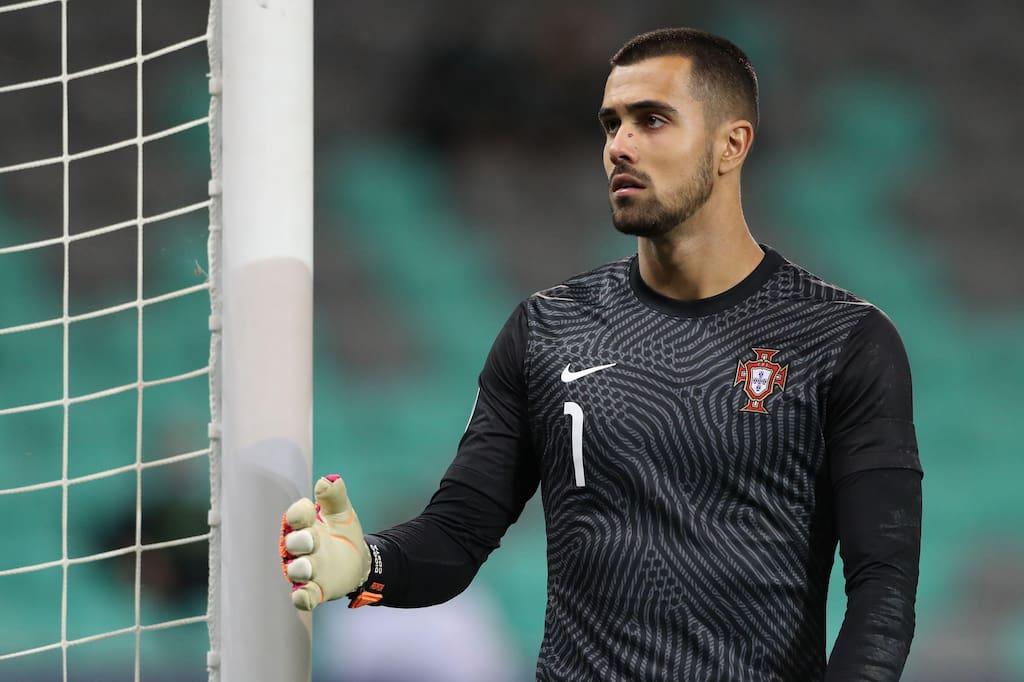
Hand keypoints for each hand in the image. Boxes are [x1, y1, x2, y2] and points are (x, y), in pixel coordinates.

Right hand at [280, 474, 370, 610]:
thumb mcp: (342, 512)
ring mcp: (308, 569)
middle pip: (292, 543)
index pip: (296, 516)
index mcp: (306, 524)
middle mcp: (302, 547)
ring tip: (307, 566)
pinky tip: (303, 597)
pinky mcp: (316, 589)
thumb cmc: (342, 532)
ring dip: (300, 568)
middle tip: (311, 539)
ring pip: (296, 569)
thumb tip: (330, 480)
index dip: (299, 513)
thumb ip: (335, 496)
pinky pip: (303, 595)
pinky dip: (302, 598)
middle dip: (300, 541)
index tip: (310, 509)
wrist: (358, 559)